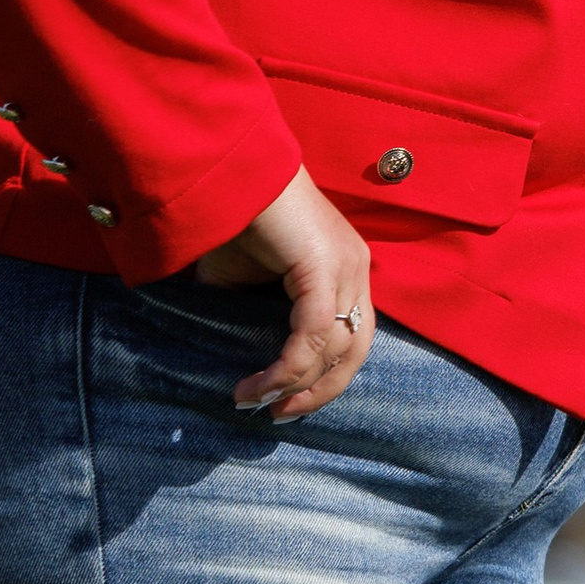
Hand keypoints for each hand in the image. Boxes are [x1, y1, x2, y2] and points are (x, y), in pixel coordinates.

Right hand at [197, 170, 375, 418]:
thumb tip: (234, 355)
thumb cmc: (233, 216)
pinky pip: (314, 334)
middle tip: (282, 416)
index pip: (354, 339)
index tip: (289, 404)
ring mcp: (347, 266)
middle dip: (320, 391)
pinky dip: (287, 366)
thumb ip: (251, 314)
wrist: (227, 168)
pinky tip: (260, 385)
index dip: (327, 379)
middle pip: (357, 351)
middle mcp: (355, 270)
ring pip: (336, 348)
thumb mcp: (244, 278)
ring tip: (260, 404)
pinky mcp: (326, 265)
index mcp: (346, 271)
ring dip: (297, 385)